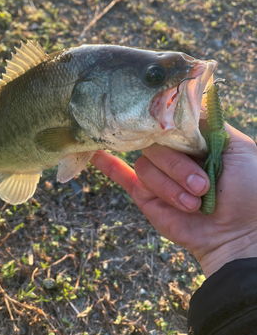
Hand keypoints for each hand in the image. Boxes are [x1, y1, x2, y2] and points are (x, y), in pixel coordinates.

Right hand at [91, 124, 256, 276]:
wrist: (241, 233)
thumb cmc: (248, 190)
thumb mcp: (238, 147)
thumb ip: (208, 123)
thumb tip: (182, 101)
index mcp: (193, 138)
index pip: (168, 119)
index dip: (167, 122)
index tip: (166, 123)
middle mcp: (174, 153)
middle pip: (155, 143)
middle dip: (179, 166)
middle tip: (203, 185)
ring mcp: (158, 174)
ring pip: (146, 165)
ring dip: (171, 186)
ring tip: (194, 204)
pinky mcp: (145, 196)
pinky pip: (122, 175)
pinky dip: (107, 165)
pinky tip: (93, 154)